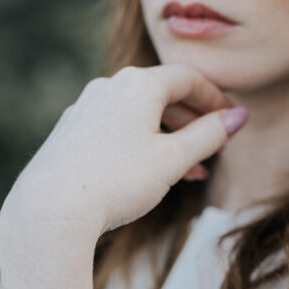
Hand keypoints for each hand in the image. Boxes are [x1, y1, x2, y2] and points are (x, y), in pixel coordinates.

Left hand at [0, 64, 247, 244]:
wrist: (51, 209)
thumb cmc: (116, 182)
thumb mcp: (172, 161)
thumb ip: (208, 136)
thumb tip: (237, 118)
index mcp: (138, 85)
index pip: (187, 79)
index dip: (214, 100)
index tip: (231, 121)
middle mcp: (107, 88)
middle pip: (160, 97)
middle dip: (190, 125)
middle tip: (210, 153)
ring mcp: (82, 110)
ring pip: (135, 117)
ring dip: (164, 140)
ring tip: (184, 173)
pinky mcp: (67, 134)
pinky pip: (111, 131)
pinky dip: (134, 146)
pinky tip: (141, 173)